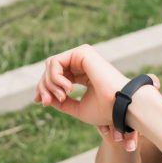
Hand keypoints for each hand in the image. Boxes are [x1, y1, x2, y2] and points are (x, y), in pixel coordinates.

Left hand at [34, 44, 159, 151]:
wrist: (121, 106)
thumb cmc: (105, 110)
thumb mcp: (78, 108)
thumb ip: (62, 103)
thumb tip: (44, 98)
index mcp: (83, 74)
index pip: (57, 76)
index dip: (44, 88)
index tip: (40, 102)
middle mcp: (83, 62)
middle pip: (51, 69)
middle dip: (43, 86)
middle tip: (45, 102)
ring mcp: (83, 55)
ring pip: (51, 65)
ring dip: (49, 83)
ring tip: (63, 96)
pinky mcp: (82, 52)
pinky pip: (55, 62)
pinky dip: (55, 77)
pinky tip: (67, 89)